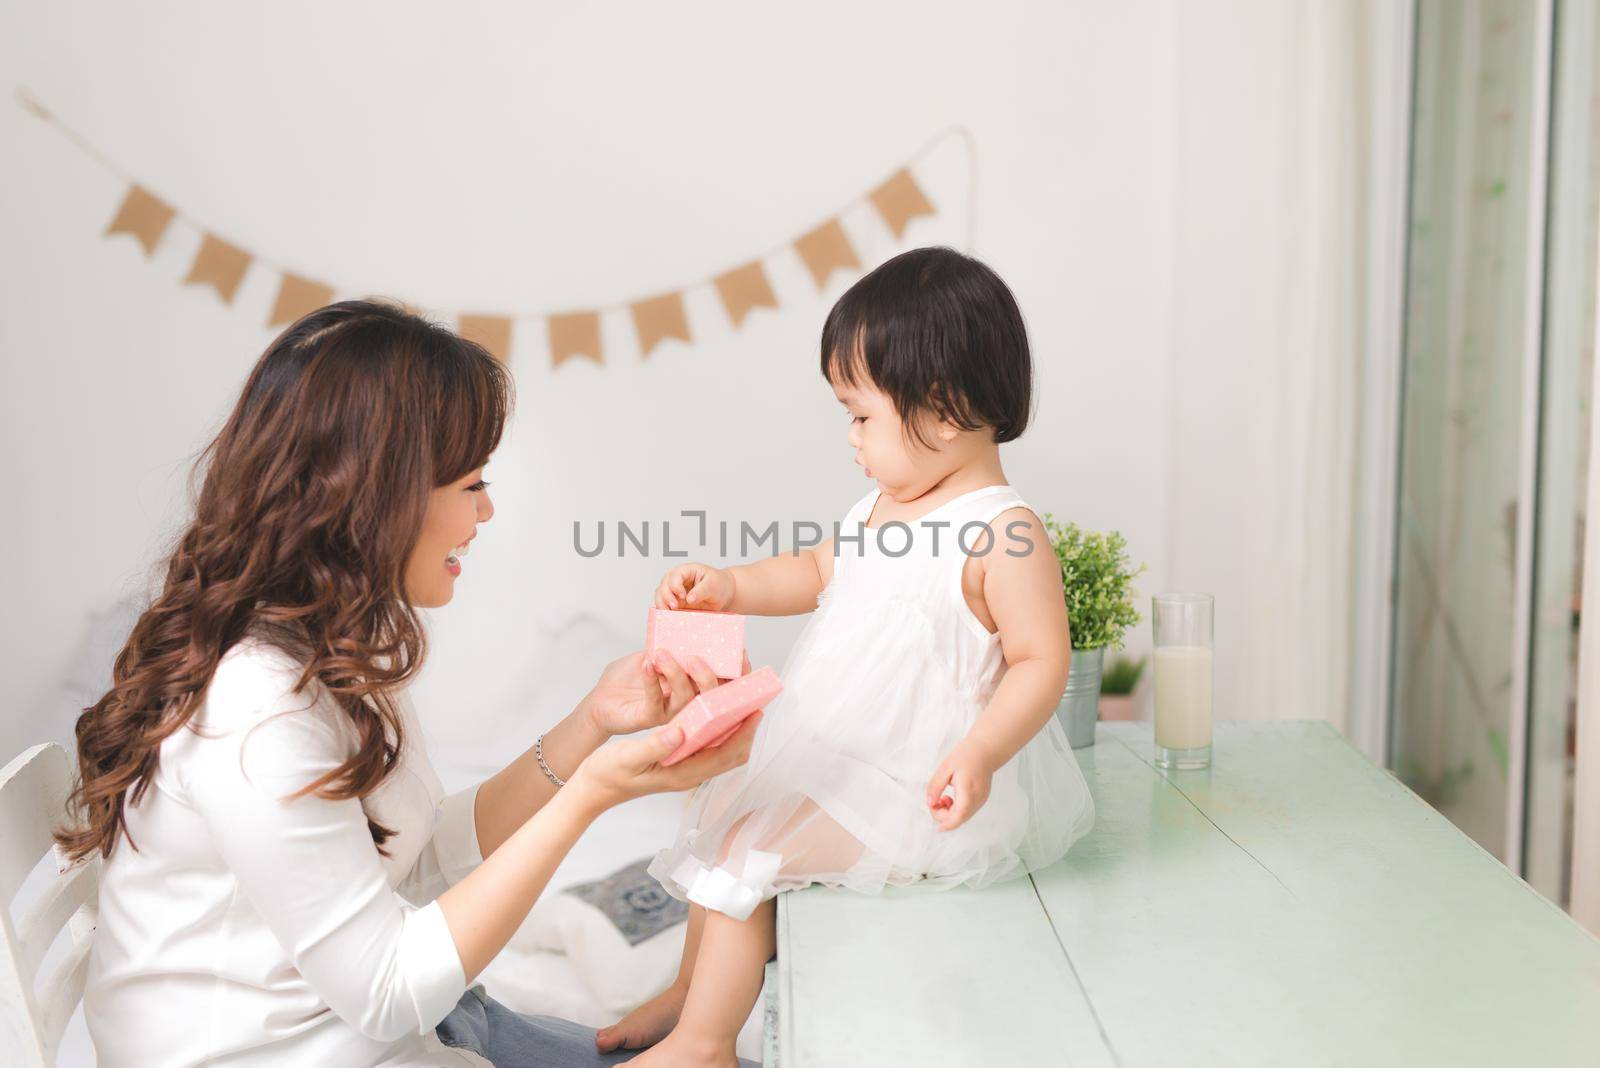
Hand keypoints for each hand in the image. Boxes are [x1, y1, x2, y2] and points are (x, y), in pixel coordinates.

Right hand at [568, 709, 763, 811]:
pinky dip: (717, 722)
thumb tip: (679, 732)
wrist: (593, 788)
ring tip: (739, 695)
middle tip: (753, 696)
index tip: (755, 710)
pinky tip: (712, 701)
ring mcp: (686, 765)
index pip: (727, 755)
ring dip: (733, 722)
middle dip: (746, 726)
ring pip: (722, 744)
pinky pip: (707, 740)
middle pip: (732, 750)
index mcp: (684, 774)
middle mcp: (691, 771)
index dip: (745, 733)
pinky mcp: (679, 758)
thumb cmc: (608, 774)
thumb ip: (654, 746)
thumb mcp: (629, 757)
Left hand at [584, 647, 748, 736]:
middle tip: (695, 657)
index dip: (736, 671)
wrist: (600, 699)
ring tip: (662, 654)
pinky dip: (652, 680)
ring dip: (676, 673)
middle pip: (711, 693)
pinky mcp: (649, 718)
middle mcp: (685, 701)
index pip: (721, 681)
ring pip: (686, 698)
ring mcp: (669, 712)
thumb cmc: (626, 679)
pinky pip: (656, 701)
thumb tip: (687, 632)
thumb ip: (669, 646)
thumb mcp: (650, 654)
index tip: (739, 652)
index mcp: (691, 684)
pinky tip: (646, 665)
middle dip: (709, 675)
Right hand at [655, 563, 735, 610]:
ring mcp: (674, 592)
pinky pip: (665, 606)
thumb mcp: (713, 584)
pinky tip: (669, 616)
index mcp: (686, 571)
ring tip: (669, 613)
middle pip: (663, 586)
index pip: (674, 576)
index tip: (683, 596)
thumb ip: (701, 590)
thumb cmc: (719, 584)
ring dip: (662, 604)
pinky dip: (665, 611)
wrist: (723, 594)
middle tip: (675, 607)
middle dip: (666, 597)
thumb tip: (689, 599)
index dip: (675, 586)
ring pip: (660, 596)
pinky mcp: (675, 603)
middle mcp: (676, 580)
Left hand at [924, 739, 996, 831]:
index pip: (959, 815)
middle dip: (944, 815)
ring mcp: (981, 799)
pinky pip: (968, 810)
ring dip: (950, 812)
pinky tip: (952, 798)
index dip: (948, 824)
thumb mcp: (945, 768)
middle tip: (935, 801)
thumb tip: (930, 802)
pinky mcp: (982, 798)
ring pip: (964, 816)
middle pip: (960, 818)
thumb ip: (936, 786)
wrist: (985, 749)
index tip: (938, 829)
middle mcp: (977, 798)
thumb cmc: (967, 755)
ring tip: (943, 797)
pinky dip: (957, 809)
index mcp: (968, 790)